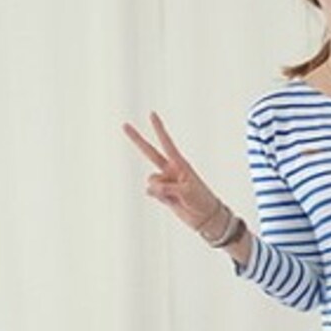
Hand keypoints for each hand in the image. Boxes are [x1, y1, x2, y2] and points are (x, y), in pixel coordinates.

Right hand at [122, 111, 220, 231]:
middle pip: (149, 152)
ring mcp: (165, 182)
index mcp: (180, 164)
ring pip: (151, 181)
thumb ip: (167, 188)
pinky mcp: (162, 194)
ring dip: (160, 190)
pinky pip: (152, 192)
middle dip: (137, 139)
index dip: (159, 129)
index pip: (166, 143)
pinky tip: (171, 201)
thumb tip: (150, 188)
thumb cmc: (201, 200)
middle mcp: (170, 170)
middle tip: (124, 125)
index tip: (152, 114)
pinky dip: (159, 197)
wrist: (205, 217)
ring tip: (176, 197)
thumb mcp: (186, 192)